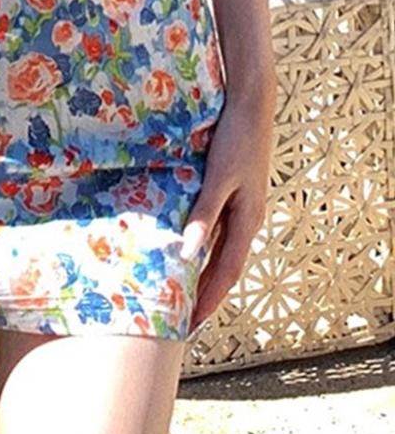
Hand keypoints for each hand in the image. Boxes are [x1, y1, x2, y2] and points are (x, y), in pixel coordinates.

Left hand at [180, 91, 274, 330]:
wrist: (250, 108)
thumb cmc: (235, 141)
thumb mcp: (218, 179)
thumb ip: (203, 215)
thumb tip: (189, 253)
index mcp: (247, 222)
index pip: (226, 273)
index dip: (209, 300)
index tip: (192, 325)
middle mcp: (246, 221)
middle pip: (224, 268)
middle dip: (205, 295)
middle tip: (183, 320)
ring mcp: (241, 211)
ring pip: (221, 254)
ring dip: (204, 276)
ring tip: (183, 297)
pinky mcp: (233, 198)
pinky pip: (218, 235)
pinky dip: (204, 252)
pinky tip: (189, 256)